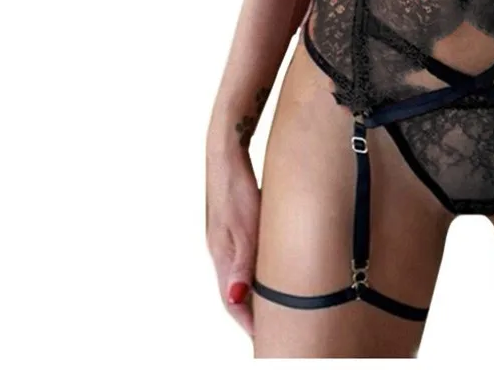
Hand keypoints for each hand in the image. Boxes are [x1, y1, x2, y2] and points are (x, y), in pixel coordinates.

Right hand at [206, 145, 260, 336]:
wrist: (226, 152)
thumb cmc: (237, 187)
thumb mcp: (244, 225)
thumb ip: (242, 262)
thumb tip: (236, 299)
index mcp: (222, 256)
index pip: (232, 302)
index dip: (248, 323)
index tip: (265, 341)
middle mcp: (220, 251)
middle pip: (234, 293)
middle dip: (251, 314)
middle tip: (271, 331)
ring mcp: (225, 238)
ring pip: (240, 275)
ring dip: (254, 294)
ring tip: (272, 308)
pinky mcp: (234, 225)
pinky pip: (245, 257)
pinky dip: (256, 271)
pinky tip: (268, 268)